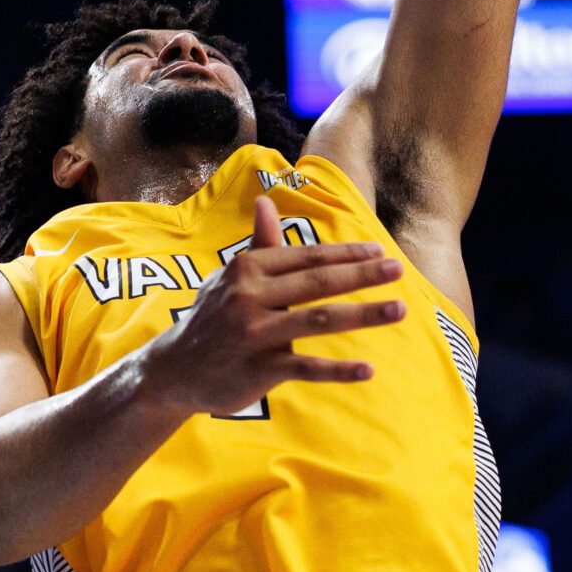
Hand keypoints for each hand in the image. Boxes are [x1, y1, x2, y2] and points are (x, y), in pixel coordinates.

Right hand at [139, 197, 406, 418]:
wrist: (172, 370)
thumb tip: (265, 201)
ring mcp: (255, 334)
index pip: (306, 257)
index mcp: (248, 269)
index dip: (345, 255)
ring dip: (363, 314)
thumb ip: (259, 244)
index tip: (378, 253)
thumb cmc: (211, 317)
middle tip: (398, 270)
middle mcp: (251, 297)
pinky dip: (338, 370)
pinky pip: (306, 367)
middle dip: (362, 275)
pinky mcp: (258, 369)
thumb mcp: (229, 278)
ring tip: (398, 309)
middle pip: (318, 282)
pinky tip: (368, 369)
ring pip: (319, 320)